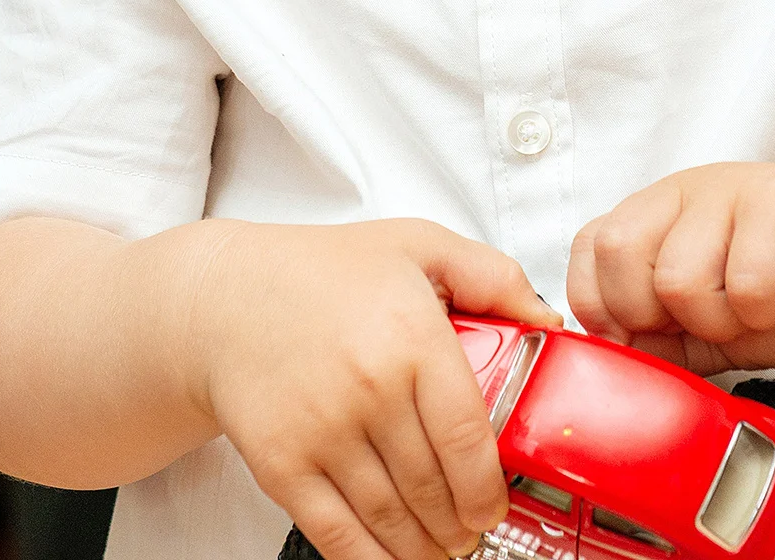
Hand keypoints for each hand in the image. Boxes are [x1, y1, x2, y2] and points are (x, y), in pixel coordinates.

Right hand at [189, 219, 557, 559]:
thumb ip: (492, 276)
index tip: (497, 501)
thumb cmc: (326, 271)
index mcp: (411, 336)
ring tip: (444, 548)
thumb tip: (547, 321)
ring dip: (424, 547)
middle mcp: (370, 388)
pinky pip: (335, 533)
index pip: (467, 434)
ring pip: (390, 517)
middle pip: (432, 485)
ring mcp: (323, 432)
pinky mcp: (282, 464)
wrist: (227, 298)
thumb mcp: (419, 245)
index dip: (489, 484)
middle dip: (462, 522)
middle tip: (475, 529)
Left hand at [567, 164, 774, 373]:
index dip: (603, 306)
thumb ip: (663, 337)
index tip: (645, 338)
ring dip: (720, 317)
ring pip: (678, 276)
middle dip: (653, 314)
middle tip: (708, 320)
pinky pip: (744, 280)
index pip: (588, 248)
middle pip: (618, 254)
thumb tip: (614, 362)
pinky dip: (765, 309)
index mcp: (661, 212)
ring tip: (756, 306)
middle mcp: (687, 192)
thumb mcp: (716, 325)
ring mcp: (732, 191)